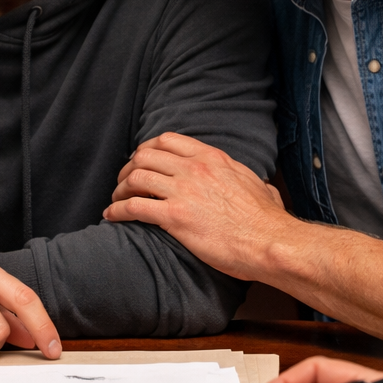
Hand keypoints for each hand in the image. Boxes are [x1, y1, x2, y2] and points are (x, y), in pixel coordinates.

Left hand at [102, 132, 285, 279]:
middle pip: (145, 156)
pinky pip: (135, 207)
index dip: (146, 149)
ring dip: (119, 189)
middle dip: (128, 168)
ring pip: (135, 178)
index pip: (167, 140)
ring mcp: (183, 191)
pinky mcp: (176, 217)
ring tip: (115, 201)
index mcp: (212, 158)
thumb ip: (245, 178)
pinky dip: (117, 211)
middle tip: (123, 183)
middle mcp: (194, 169)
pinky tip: (111, 217)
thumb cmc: (267, 220)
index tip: (140, 161)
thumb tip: (257, 185)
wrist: (270, 242)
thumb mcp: (257, 184)